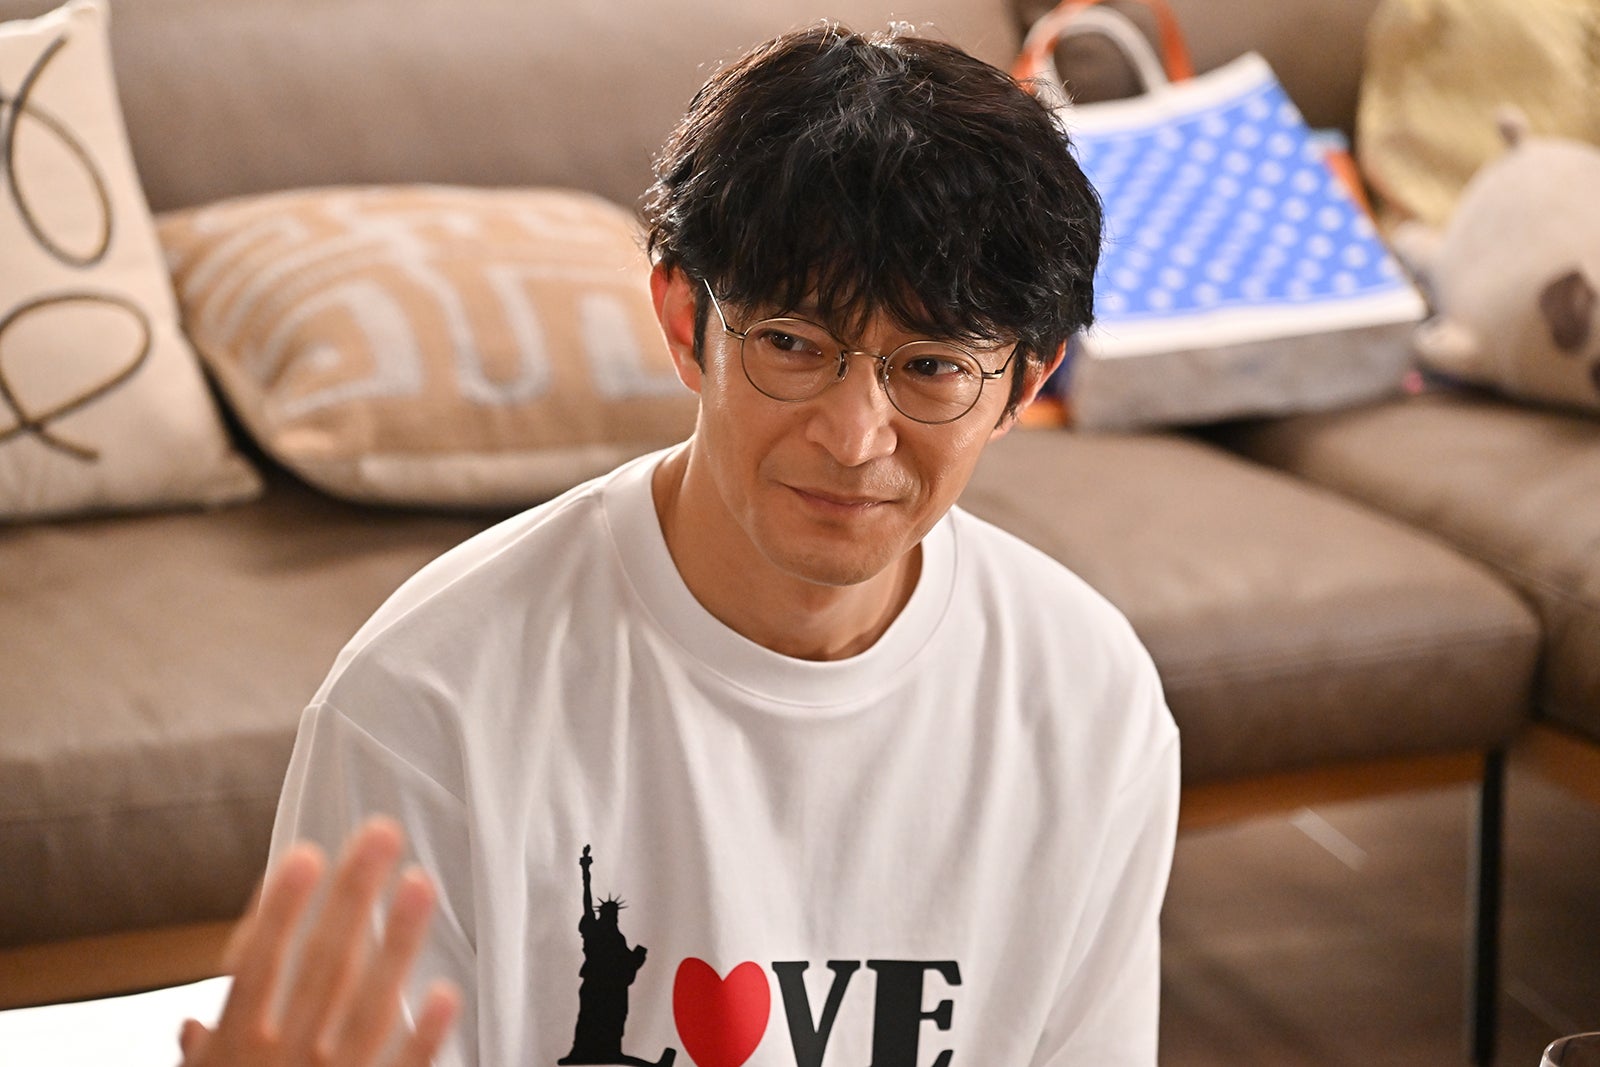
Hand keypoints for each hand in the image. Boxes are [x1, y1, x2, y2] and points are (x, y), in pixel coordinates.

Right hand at [179, 817, 460, 1066]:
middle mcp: (281, 1062)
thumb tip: (193, 1025)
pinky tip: (445, 992)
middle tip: (381, 832)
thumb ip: (204, 1058)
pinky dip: (423, 1035)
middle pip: (321, 965)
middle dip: (351, 894)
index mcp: (233, 1051)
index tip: (306, 853)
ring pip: (369, 1007)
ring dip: (397, 943)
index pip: (253, 967)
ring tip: (420, 883)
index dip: (277, 909)